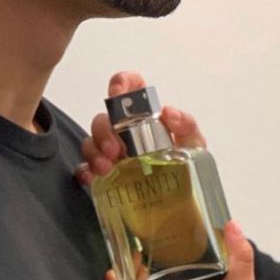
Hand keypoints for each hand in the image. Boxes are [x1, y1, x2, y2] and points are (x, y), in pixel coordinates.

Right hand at [76, 69, 206, 185]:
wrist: (183, 196)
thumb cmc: (186, 165)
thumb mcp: (193, 144)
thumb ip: (187, 125)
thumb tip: (169, 112)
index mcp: (146, 116)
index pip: (131, 88)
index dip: (121, 83)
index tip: (117, 94)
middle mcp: (125, 131)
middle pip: (104, 118)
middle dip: (105, 131)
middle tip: (115, 150)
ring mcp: (112, 151)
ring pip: (91, 141)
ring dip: (94, 152)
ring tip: (106, 168)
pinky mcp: (104, 173)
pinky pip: (86, 167)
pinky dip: (85, 171)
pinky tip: (92, 177)